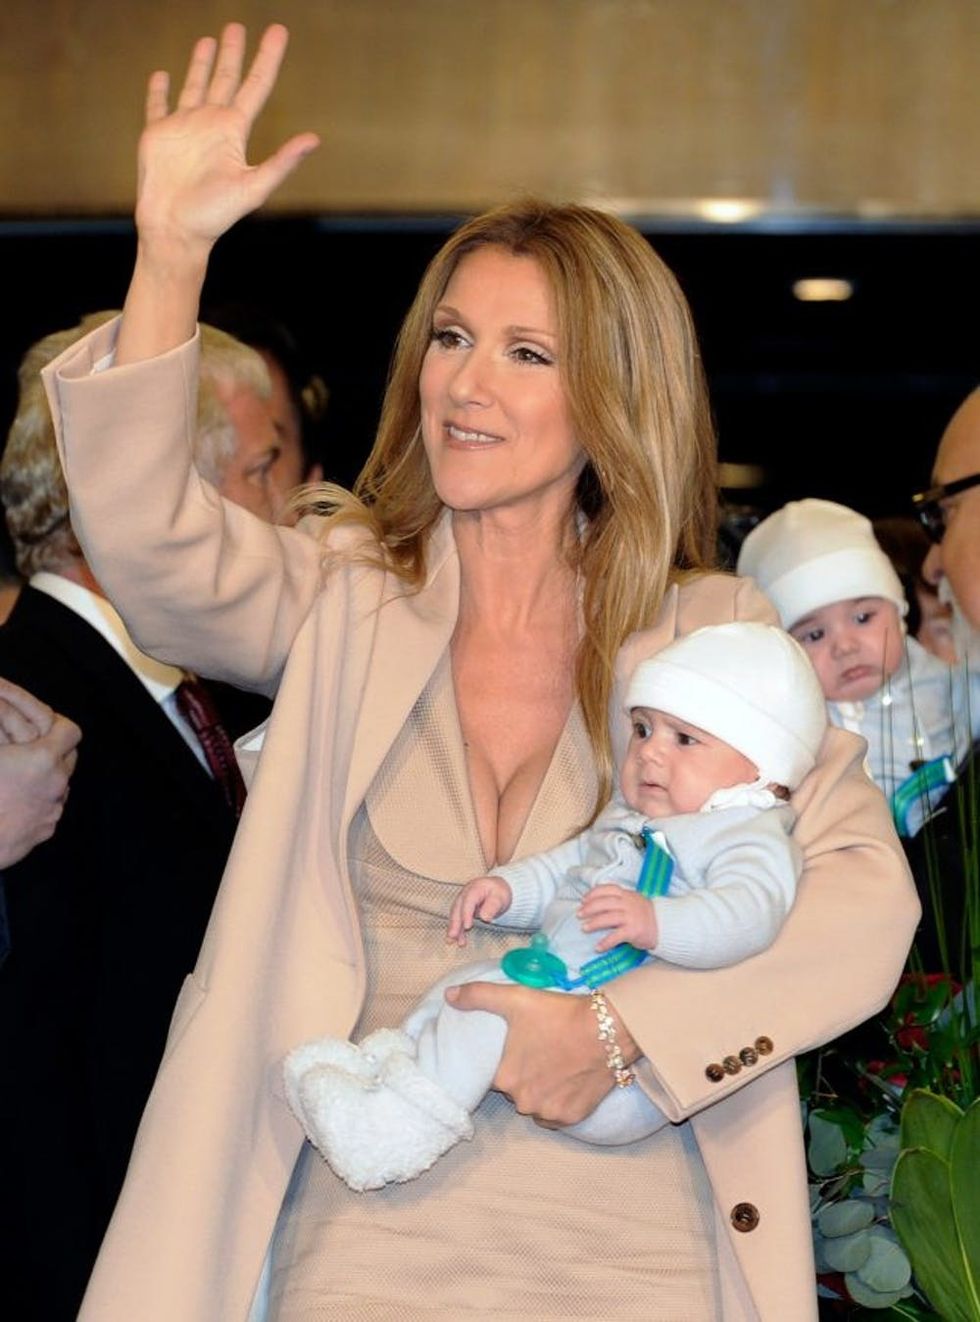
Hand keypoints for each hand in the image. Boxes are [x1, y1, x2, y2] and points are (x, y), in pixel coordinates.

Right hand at [0, 680, 80, 867]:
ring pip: (61, 784)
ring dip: (47, 777)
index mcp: (42, 759)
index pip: (70, 731)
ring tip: (21, 775)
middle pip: (70, 757)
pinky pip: (50, 808)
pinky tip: (17, 801)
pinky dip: (39, 800)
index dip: (59, 724)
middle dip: (56, 749)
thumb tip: (12, 741)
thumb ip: (2, 731)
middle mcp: (56, 783)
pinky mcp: (46, 830)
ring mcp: (53, 809)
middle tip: (33, 747)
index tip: (47, 723)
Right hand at [135, 23, 318, 262]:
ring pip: (194, 86)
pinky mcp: (158, 136)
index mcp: (233, 132)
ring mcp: (184, 129)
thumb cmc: (214, 215)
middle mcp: (211, 125)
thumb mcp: (254, 188)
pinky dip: (158, 90)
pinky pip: (157, 106)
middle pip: (225, 79)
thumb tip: (314, 140)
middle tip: (237, 27)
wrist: (175, 230)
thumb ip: (282, 163)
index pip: (255, 86)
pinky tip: (162, 75)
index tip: (278, 31)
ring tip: (208, 40)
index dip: (267, 58)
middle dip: (233, 53)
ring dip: (201, 64)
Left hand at [444, 981, 638, 1126]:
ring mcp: (548, 1112)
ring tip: (555, 1065)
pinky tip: (566, 1082)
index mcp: (504, 1078)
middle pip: (516, 1090)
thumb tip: (449, 996)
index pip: (495, 1075)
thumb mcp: (516, 998)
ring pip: (535, 1103)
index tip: (521, 1047)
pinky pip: (554, 1115)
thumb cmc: (559, 1014)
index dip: (507, 1060)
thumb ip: (479, 996)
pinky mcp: (571, 1118)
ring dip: (540, 1090)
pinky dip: (557, 1102)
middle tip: (541, 1051)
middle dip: (524, 1075)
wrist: (607, 1030)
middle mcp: (523, 1101)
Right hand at [447, 875, 511, 945]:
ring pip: (455, 914)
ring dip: (454, 927)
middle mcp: (466, 893)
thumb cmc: (499, 892)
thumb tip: (485, 917)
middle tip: (453, 935)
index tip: (467, 927)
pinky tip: (456, 938)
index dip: (466, 914)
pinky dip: (457, 928)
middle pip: (458, 908)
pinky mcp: (462, 907)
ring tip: (451, 940)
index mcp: (476, 888)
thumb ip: (493, 906)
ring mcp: (462, 900)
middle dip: (455, 922)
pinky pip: (457, 918)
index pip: (469, 901)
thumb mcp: (500, 897)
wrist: (497, 888)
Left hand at [577, 884, 657, 951]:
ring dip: (593, 923)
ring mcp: (631, 917)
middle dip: (589, 908)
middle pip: (604, 903)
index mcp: (626, 894)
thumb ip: (618, 900)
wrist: (665, 926)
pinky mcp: (633, 931)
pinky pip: (616, 936)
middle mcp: (628, 904)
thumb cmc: (645, 914)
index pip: (607, 889)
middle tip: (579, 914)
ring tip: (584, 928)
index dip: (593, 894)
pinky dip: (605, 942)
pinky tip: (598, 947)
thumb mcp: (633, 901)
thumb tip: (596, 903)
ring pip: (607, 918)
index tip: (584, 900)